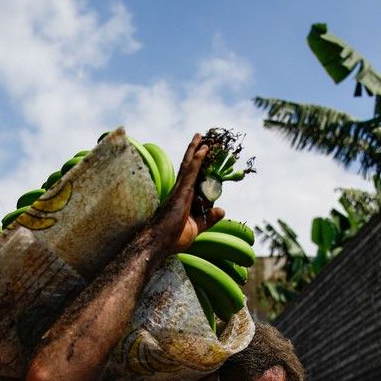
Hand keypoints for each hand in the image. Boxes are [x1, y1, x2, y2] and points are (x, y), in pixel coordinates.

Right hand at [144, 133, 224, 258]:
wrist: (158, 244)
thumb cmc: (172, 238)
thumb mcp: (197, 228)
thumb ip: (209, 219)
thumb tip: (222, 209)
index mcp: (184, 199)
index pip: (196, 180)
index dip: (202, 167)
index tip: (208, 157)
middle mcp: (181, 191)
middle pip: (190, 167)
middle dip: (197, 152)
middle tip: (204, 138)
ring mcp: (180, 191)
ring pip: (190, 165)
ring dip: (197, 150)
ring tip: (203, 136)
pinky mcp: (180, 193)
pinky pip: (190, 173)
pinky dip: (197, 160)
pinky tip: (203, 149)